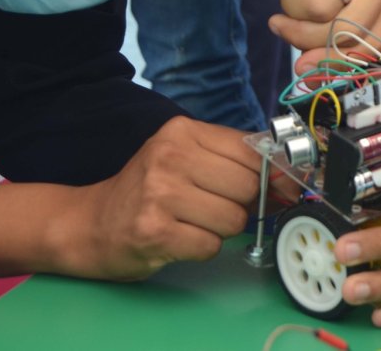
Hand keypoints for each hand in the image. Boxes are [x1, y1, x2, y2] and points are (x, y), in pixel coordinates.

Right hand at [60, 116, 261, 277]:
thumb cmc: (147, 191)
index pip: (252, 151)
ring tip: (191, 222)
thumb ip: (234, 160)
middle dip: (241, 205)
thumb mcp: (185, 159)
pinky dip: (202, 248)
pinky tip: (179, 238)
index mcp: (181, 131)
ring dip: (220, 229)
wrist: (90, 223)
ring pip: (234, 219)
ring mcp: (160, 194)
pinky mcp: (155, 231)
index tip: (275, 188)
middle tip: (212, 207)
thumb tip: (291, 178)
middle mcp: (169, 156)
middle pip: (248, 186)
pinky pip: (211, 246)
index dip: (271, 175)